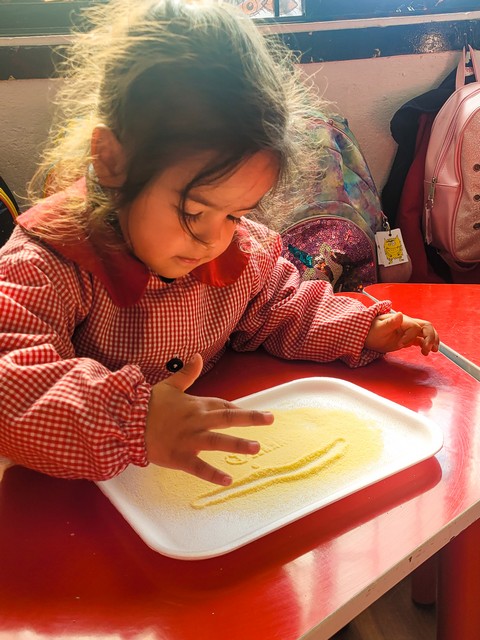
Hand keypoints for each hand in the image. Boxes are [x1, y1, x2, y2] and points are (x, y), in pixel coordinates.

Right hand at [145, 353, 273, 485]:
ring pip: (217, 441)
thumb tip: (198, 356)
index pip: (223, 405)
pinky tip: (228, 479)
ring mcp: (189, 439)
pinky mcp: (179, 456)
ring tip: (256, 447)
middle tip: (270, 419)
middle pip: (227, 418)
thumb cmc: (148, 405)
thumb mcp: (169, 386)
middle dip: (250, 418)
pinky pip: (199, 467)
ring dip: (237, 444)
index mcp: (196, 405)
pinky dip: (213, 474)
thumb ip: (187, 373)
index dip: (238, 409)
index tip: (254, 413)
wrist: (127, 423)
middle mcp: (197, 421)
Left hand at [365, 312, 438, 355]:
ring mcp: (409, 332)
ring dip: (432, 340)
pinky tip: (426, 351)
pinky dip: (427, 344)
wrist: (368, 336)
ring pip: (427, 332)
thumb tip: (400, 314)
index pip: (415, 327)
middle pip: (426, 327)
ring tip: (431, 350)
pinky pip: (422, 339)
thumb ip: (390, 322)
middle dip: (430, 337)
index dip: (410, 336)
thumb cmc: (372, 331)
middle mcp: (408, 325)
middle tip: (426, 349)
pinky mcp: (408, 339)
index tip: (399, 344)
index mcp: (402, 321)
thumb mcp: (379, 328)